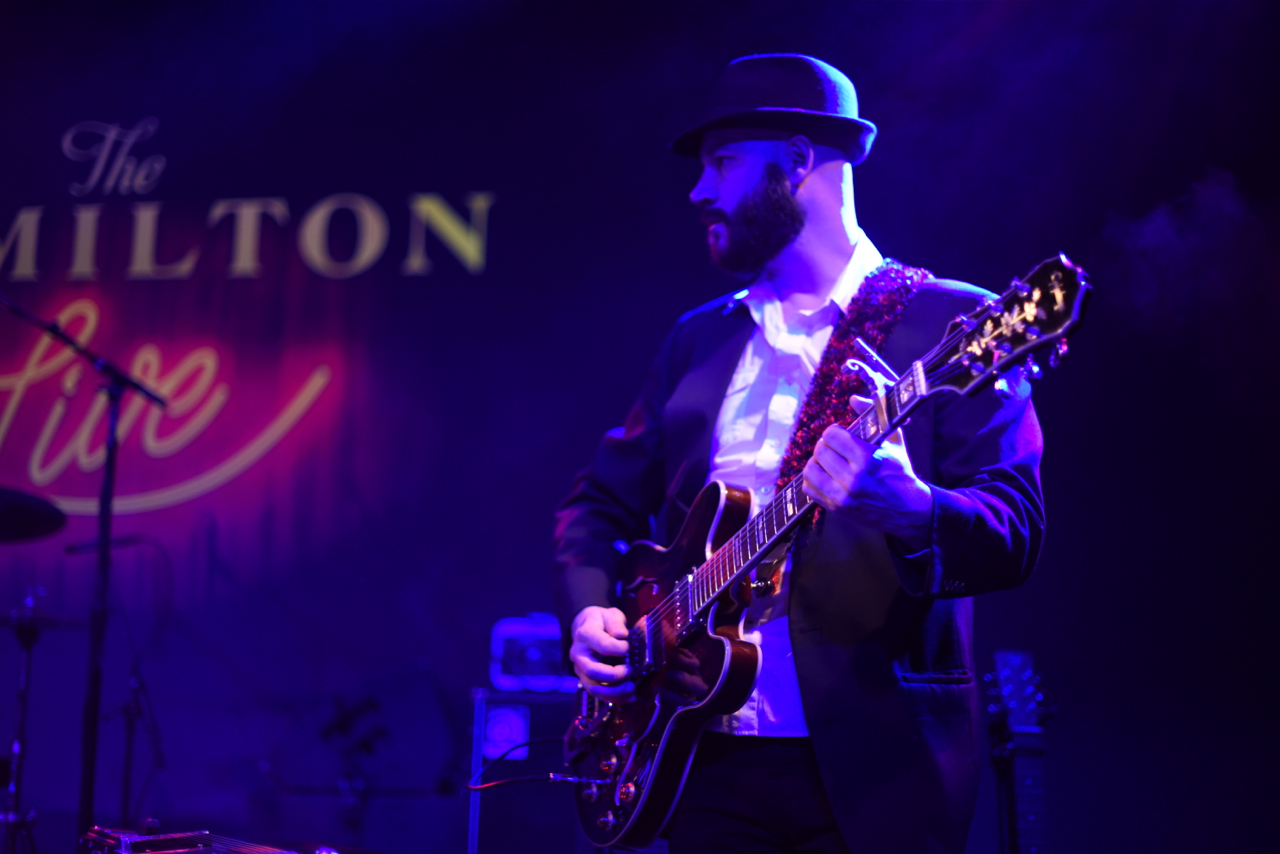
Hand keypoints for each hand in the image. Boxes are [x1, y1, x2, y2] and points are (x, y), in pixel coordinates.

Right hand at [569, 606, 633, 698]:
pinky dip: (614, 698)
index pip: (601, 645)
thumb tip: (622, 635)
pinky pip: (597, 693)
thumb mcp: (609, 615)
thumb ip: (616, 623)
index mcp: (585, 634)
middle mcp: (579, 654)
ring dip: (613, 692)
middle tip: (630, 671)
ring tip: (631, 688)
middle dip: (613, 676)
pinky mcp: (585, 679)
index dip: (618, 648)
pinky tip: (629, 697)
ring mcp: (580, 669)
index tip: (627, 647)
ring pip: (592, 687)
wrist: (586, 627)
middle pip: (592, 671)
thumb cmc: (601, 622)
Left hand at [801, 371, 933, 550]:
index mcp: (867, 458)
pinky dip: (813, 480)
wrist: (908, 510)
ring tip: (828, 462)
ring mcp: (842, 496)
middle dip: (825, 446)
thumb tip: (853, 398)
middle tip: (834, 448)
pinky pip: (809, 489)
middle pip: (820, 451)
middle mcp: (853, 478)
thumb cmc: (900, 472)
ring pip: (810, 470)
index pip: (831, 435)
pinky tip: (824, 476)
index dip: (834, 432)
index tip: (840, 435)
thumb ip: (874, 415)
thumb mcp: (894, 441)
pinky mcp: (836, 509)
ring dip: (817, 462)